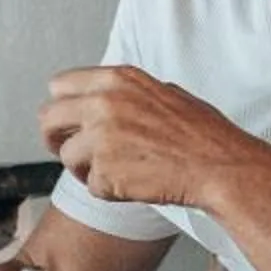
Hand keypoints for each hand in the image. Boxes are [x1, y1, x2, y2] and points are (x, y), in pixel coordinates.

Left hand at [38, 65, 269, 211]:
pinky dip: (107, 190)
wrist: (223, 168)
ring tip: (116, 172)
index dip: (61, 106)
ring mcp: (101, 137)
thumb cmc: (204, 136)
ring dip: (84, 168)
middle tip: (67, 150)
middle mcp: (103, 103)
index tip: (66, 120)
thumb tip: (100, 96)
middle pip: (47, 118)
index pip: (59, 85)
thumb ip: (126, 93)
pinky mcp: (104, 171)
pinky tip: (133, 184)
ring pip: (65, 155)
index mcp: (117, 80)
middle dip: (54, 137)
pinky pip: (89, 185)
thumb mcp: (164, 93)